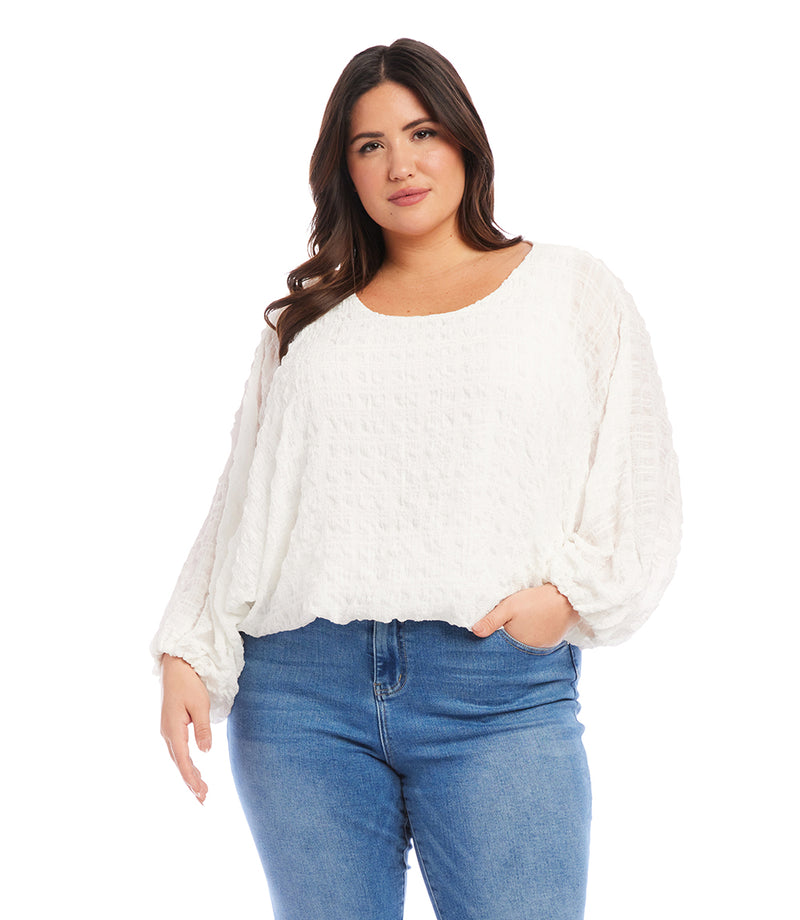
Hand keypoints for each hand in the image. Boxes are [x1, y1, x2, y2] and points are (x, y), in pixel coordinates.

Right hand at [160, 654, 211, 803]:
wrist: (176, 666)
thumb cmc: (189, 683)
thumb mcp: (200, 705)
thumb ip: (203, 728)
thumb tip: (205, 752)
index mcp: (173, 729)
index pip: (183, 761)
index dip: (192, 779)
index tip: (201, 793)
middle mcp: (167, 733)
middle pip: (179, 763)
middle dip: (190, 782)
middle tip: (204, 799)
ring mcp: (167, 730)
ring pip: (178, 758)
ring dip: (188, 774)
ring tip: (202, 790)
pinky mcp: (171, 726)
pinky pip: (178, 750)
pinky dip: (186, 763)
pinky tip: (193, 770)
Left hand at [472, 584, 579, 647]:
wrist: (567, 598)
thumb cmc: (536, 602)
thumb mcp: (509, 607)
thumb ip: (491, 620)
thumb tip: (474, 632)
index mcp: (516, 642)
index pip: (501, 643)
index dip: (498, 634)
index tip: (496, 626)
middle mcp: (530, 649)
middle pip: (514, 642)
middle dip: (511, 632)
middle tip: (514, 618)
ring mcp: (543, 646)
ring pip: (527, 640)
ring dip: (524, 632)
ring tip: (526, 618)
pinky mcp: (553, 640)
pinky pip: (539, 638)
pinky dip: (536, 631)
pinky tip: (536, 619)